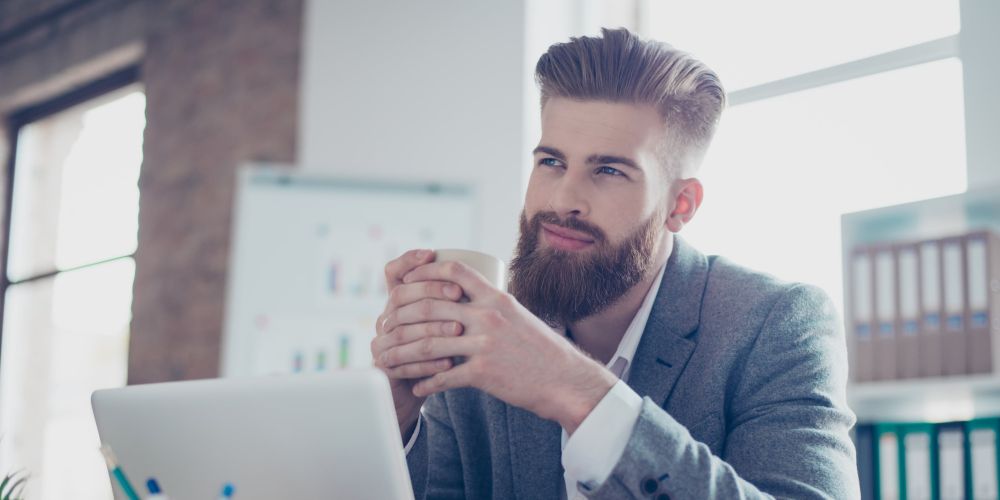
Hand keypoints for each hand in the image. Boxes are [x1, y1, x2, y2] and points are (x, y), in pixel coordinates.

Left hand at [379, 259, 617, 433]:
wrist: (565, 379)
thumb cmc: (540, 348)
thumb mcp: (516, 315)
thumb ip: (490, 304)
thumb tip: (462, 295)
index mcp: (496, 297)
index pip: (453, 270)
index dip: (424, 271)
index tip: (405, 281)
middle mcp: (489, 316)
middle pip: (431, 305)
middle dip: (400, 315)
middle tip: (384, 325)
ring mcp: (486, 344)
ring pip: (429, 344)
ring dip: (402, 353)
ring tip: (387, 360)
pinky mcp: (484, 373)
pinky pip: (444, 377)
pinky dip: (426, 383)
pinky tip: (416, 386)